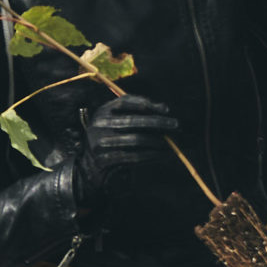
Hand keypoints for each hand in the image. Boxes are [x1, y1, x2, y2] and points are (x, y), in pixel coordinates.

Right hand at [71, 93, 183, 212]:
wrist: (90, 164)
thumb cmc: (112, 137)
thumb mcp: (119, 120)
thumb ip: (139, 111)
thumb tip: (164, 108)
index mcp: (103, 111)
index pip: (125, 102)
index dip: (146, 104)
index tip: (166, 110)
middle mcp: (99, 125)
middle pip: (133, 121)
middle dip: (158, 123)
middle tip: (176, 125)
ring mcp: (101, 143)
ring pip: (136, 140)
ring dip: (158, 141)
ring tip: (172, 143)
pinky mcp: (105, 159)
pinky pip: (134, 157)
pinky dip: (152, 156)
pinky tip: (163, 155)